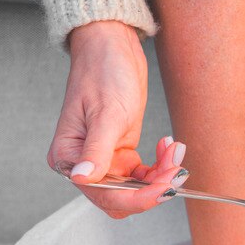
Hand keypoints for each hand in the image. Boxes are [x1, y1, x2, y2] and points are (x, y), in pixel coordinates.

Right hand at [49, 20, 186, 218]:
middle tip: (175, 170)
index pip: (103, 195)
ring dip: (161, 176)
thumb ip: (97, 150)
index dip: (137, 198)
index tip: (164, 188)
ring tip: (175, 152)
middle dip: (152, 188)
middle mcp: (83, 163)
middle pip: (121, 198)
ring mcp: (103, 159)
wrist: (111, 47)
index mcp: (68, 157)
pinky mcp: (120, 152)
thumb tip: (82, 177)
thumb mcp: (106, 113)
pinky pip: (143, 174)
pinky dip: (160, 166)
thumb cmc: (103, 72)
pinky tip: (168, 146)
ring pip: (136, 188)